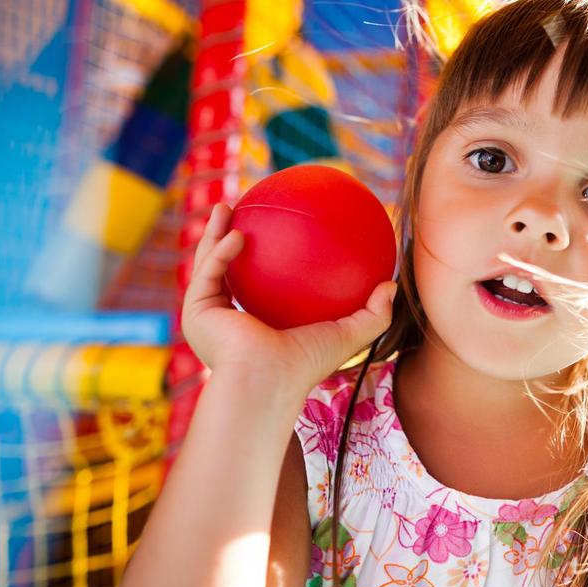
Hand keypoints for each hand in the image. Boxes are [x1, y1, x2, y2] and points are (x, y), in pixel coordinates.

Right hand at [181, 203, 396, 393]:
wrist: (268, 381)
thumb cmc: (306, 363)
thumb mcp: (348, 334)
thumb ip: (373, 313)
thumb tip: (391, 286)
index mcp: (256, 326)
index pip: (257, 288)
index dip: (262, 260)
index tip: (275, 231)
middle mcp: (228, 321)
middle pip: (226, 270)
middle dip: (229, 237)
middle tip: (245, 211)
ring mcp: (208, 316)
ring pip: (207, 264)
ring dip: (213, 233)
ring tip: (226, 205)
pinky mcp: (195, 312)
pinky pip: (209, 272)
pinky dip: (221, 251)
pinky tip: (237, 232)